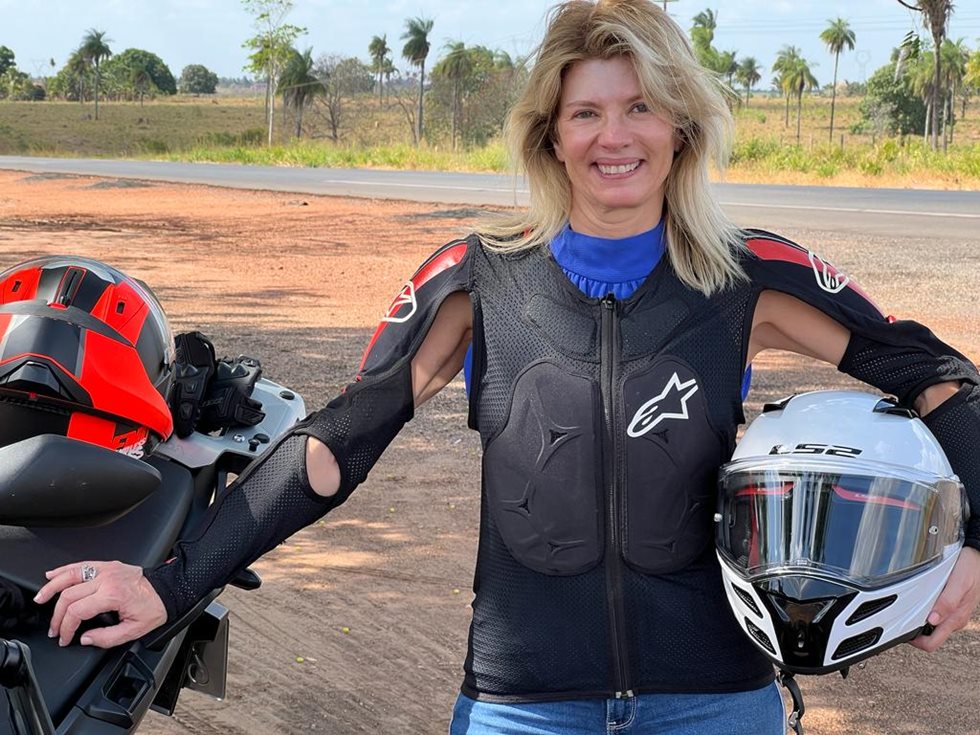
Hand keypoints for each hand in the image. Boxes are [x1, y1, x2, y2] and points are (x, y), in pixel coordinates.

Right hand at [33, 561, 167, 647]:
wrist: (168, 589)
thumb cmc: (154, 607)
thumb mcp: (134, 630)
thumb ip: (107, 638)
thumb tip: (85, 638)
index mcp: (113, 595)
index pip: (76, 611)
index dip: (65, 628)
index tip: (64, 638)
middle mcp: (107, 579)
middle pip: (69, 595)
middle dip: (56, 615)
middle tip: (54, 629)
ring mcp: (106, 569)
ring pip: (70, 575)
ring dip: (51, 587)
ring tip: (40, 599)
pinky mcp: (107, 565)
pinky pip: (81, 564)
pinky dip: (64, 569)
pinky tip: (52, 575)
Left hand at [910, 546, 979, 652]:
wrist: (977, 558)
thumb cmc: (970, 569)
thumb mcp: (959, 583)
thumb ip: (947, 602)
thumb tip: (932, 620)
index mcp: (955, 619)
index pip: (932, 643)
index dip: (915, 641)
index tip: (901, 632)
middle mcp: (953, 619)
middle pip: (929, 637)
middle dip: (913, 632)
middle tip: (898, 620)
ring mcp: (951, 614)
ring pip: (930, 626)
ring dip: (917, 620)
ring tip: (906, 608)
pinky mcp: (949, 606)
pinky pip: (933, 614)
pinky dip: (922, 611)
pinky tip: (917, 601)